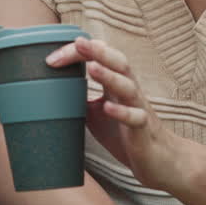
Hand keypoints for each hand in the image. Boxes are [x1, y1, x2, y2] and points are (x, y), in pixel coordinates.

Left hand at [47, 37, 180, 190]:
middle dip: (99, 51)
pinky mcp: (144, 131)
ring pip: (128, 86)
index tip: (52, 58)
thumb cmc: (125, 133)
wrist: (158, 161)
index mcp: (116, 85)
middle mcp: (129, 92)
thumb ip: (78, 99)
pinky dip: (122, 112)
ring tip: (93, 68)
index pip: (100, 58)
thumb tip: (47, 92)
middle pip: (119, 62)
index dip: (78, 54)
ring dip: (110, 76)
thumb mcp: (96, 113)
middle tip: (78, 43)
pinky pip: (136, 118)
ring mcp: (139, 109)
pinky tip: (107, 107)